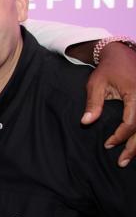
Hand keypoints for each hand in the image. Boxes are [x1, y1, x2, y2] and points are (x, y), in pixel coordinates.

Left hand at [81, 41, 135, 166]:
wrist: (121, 54)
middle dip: (134, 147)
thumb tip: (86, 122)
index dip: (120, 136)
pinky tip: (135, 145)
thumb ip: (93, 104)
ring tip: (129, 158)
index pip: (131, 122)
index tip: (108, 144)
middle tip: (122, 162)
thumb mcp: (95, 84)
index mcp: (135, 93)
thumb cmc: (107, 70)